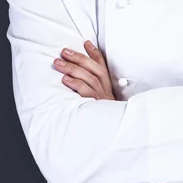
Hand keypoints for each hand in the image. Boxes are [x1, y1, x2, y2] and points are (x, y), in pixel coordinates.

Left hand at [54, 43, 171, 182]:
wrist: (123, 140)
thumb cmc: (111, 123)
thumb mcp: (108, 106)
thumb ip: (100, 95)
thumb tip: (85, 88)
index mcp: (110, 89)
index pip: (102, 66)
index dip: (95, 54)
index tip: (86, 42)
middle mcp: (107, 91)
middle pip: (93, 69)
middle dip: (78, 57)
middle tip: (64, 51)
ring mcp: (102, 99)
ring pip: (88, 78)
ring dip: (72, 68)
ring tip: (58, 62)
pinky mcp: (97, 108)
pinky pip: (86, 93)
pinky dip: (76, 84)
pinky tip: (66, 80)